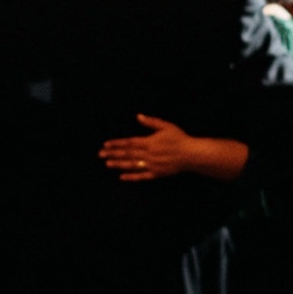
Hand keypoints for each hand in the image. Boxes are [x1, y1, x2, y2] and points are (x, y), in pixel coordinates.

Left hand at [99, 114, 254, 182]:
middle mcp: (148, 154)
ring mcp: (152, 165)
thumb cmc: (180, 138)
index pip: (129, 142)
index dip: (116, 143)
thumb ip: (151, 122)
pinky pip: (141, 176)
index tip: (106, 144)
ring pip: (131, 165)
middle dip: (113, 154)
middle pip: (127, 154)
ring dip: (118, 164)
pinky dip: (131, 177)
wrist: (191, 154)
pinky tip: (122, 176)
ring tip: (107, 164)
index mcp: (149, 142)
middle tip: (100, 154)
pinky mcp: (156, 174)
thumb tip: (138, 116)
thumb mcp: (166, 126)